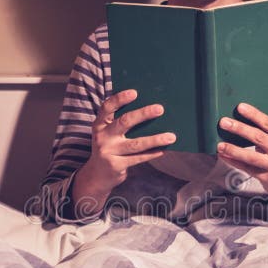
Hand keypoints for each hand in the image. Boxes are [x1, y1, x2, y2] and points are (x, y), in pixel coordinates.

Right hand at [71, 89, 175, 216]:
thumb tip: (150, 111)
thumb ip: (122, 123)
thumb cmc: (109, 148)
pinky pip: (138, 158)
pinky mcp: (116, 165)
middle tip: (160, 109)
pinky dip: (152, 154)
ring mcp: (108, 152)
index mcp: (100, 124)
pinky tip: (163, 150)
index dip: (119, 99)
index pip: (107, 108)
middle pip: (124, 122)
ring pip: (136, 144)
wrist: (96, 175)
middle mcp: (102, 137)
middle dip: (143, 114)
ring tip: (171, 136)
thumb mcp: (108, 134)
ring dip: (155, 139)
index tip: (134, 93)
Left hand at [216, 102, 267, 219]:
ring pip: (251, 156)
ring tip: (220, 144)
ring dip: (233, 150)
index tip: (240, 107)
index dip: (254, 115)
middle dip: (240, 129)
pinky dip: (233, 161)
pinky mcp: (266, 178)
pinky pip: (247, 168)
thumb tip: (241, 121)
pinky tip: (223, 155)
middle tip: (224, 122)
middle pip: (259, 138)